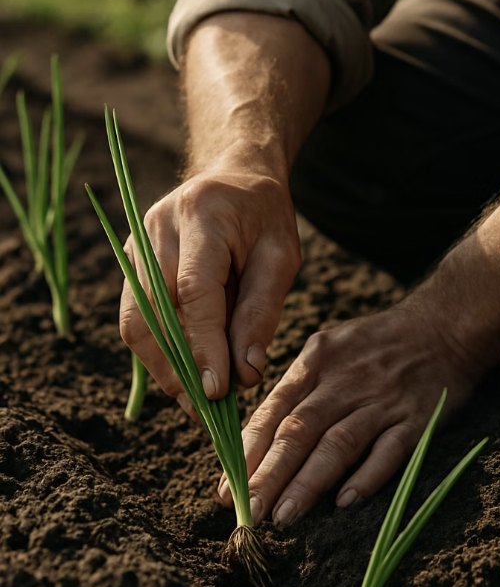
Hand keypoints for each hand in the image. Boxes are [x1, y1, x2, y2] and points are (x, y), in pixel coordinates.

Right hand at [120, 165, 300, 410]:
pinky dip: (158, 351)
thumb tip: (245, 373)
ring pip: (136, 320)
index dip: (203, 347)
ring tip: (196, 400)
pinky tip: (185, 373)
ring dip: (163, 367)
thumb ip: (262, 311)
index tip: (217, 393)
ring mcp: (136, 242)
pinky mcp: (131, 260)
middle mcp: (157, 227)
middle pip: (153, 312)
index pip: (194, 292)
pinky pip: (136, 316)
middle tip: (206, 410)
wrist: (233, 176)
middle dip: (177, 368)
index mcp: (202, 216)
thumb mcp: (281, 257)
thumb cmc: (265, 217)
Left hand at [217, 300, 483, 525]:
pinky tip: (346, 502)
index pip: (274, 411)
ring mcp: (382, 399)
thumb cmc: (378, 343)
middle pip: (300, 431)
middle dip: (270, 475)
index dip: (248, 453)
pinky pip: (390, 450)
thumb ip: (297, 388)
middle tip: (247, 515)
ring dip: (309, 483)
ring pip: (338, 444)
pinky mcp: (417, 417)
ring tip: (284, 518)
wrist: (445, 324)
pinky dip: (368, 476)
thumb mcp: (329, 348)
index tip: (226, 492)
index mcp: (316, 362)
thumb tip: (258, 439)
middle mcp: (345, 380)